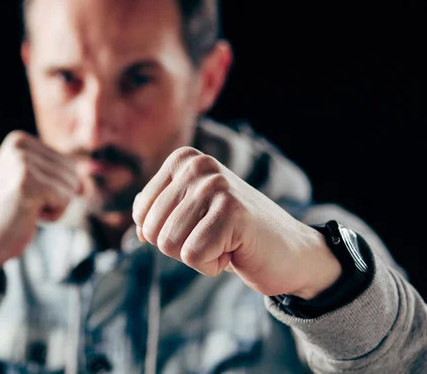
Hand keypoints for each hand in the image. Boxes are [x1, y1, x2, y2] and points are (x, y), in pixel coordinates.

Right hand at [0, 130, 80, 289]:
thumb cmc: (8, 215)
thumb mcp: (33, 184)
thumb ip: (61, 176)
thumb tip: (88, 186)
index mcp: (19, 140)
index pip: (68, 161)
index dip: (55, 187)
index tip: (25, 195)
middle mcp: (19, 146)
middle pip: (72, 171)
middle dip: (57, 196)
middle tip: (26, 205)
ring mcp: (22, 163)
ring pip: (71, 186)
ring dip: (55, 206)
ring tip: (25, 210)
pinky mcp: (28, 184)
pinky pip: (66, 199)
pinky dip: (54, 215)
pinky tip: (29, 216)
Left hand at [132, 147, 340, 298]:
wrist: (290, 252)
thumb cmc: (235, 235)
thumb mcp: (192, 213)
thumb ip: (161, 207)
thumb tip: (136, 218)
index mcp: (184, 160)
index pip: (141, 213)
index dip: (165, 234)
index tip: (199, 227)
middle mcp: (198, 165)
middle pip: (153, 229)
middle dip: (180, 246)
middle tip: (215, 236)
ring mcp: (216, 186)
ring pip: (169, 243)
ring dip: (197, 255)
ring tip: (226, 241)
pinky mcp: (231, 211)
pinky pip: (193, 255)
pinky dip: (211, 265)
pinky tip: (235, 250)